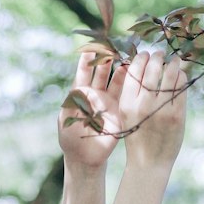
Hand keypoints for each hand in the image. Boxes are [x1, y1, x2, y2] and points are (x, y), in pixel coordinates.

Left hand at [57, 46, 127, 169]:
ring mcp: (108, 102)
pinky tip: (135, 73)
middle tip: (112, 47)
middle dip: (106, 59)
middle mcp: (96, 95)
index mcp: (80, 94)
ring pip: (116, 81)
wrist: (84, 156)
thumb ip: (76, 102)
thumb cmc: (70, 137)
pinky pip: (125, 96)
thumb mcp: (68, 117)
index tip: (90, 46)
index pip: (84, 72)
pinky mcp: (119, 111)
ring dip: (120, 69)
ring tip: (126, 57)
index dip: (87, 60)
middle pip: (102, 73)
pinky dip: (130, 84)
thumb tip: (87, 89)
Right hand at [119, 49, 186, 172]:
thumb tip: (140, 67)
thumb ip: (131, 93)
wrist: (149, 162)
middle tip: (159, 53)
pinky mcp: (177, 116)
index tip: (144, 54)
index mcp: (127, 103)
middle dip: (156, 57)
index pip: (133, 71)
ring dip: (172, 63)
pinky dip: (181, 77)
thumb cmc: (136, 136)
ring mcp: (162, 110)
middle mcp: (143, 105)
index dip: (140, 58)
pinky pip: (181, 89)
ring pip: (169, 76)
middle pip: (151, 70)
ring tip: (174, 59)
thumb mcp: (125, 114)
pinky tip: (181, 74)